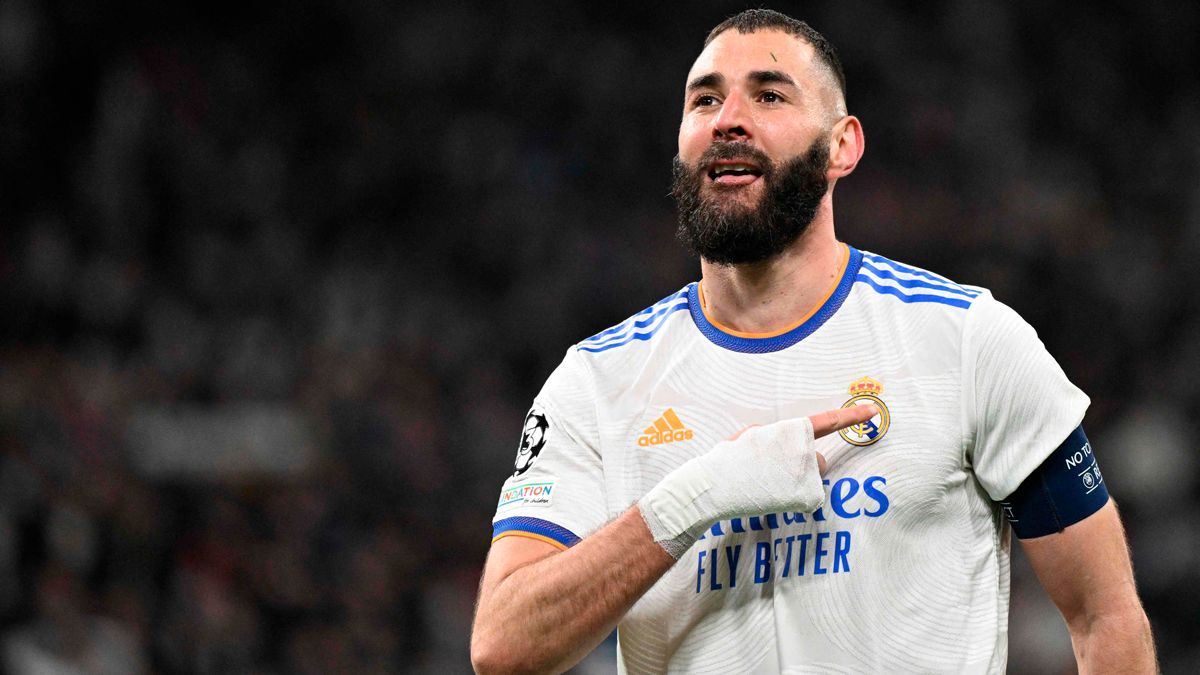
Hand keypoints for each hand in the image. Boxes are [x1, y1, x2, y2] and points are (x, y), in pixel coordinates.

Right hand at [640, 403, 879, 557]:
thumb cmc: (729, 459)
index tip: (874, 410)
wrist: (717, 486)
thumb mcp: (750, 434)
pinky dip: (792, 499)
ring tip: (768, 483)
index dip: (853, 416)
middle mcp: (805, 450)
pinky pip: (806, 498)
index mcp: (791, 430)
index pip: (829, 422)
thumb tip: (780, 445)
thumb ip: (773, 435)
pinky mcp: (807, 496)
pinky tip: (771, 496)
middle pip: (816, 459)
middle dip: (800, 465)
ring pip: (811, 479)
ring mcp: (808, 474)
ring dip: (797, 481)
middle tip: (772, 471)